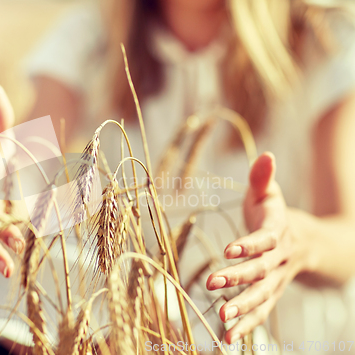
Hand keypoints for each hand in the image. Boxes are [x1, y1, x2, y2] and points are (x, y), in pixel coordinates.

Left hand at [206, 152, 307, 343]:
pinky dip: (246, 324)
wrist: (307, 243)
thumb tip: (266, 154)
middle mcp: (279, 258)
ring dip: (243, 308)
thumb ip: (263, 177)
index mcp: (278, 231)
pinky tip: (227, 338)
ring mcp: (277, 279)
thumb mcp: (270, 194)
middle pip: (261, 270)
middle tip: (214, 283)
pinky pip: (261, 311)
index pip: (264, 239)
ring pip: (263, 296)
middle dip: (239, 277)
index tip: (230, 250)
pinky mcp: (271, 293)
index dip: (249, 244)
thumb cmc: (277, 214)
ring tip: (222, 319)